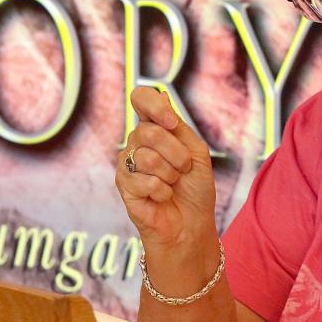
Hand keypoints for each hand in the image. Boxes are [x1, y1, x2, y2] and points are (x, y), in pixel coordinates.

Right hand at [116, 87, 217, 253]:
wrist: (192, 223)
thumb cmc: (195, 188)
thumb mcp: (197, 152)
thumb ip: (179, 128)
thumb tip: (162, 98)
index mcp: (155, 128)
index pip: (141, 98)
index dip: (154, 106)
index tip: (172, 122)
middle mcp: (137, 141)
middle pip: (148, 131)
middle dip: (176, 154)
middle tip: (184, 169)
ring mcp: (128, 163)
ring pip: (147, 157)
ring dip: (171, 175)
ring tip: (173, 184)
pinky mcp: (124, 185)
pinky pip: (145, 181)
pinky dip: (163, 191)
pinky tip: (163, 197)